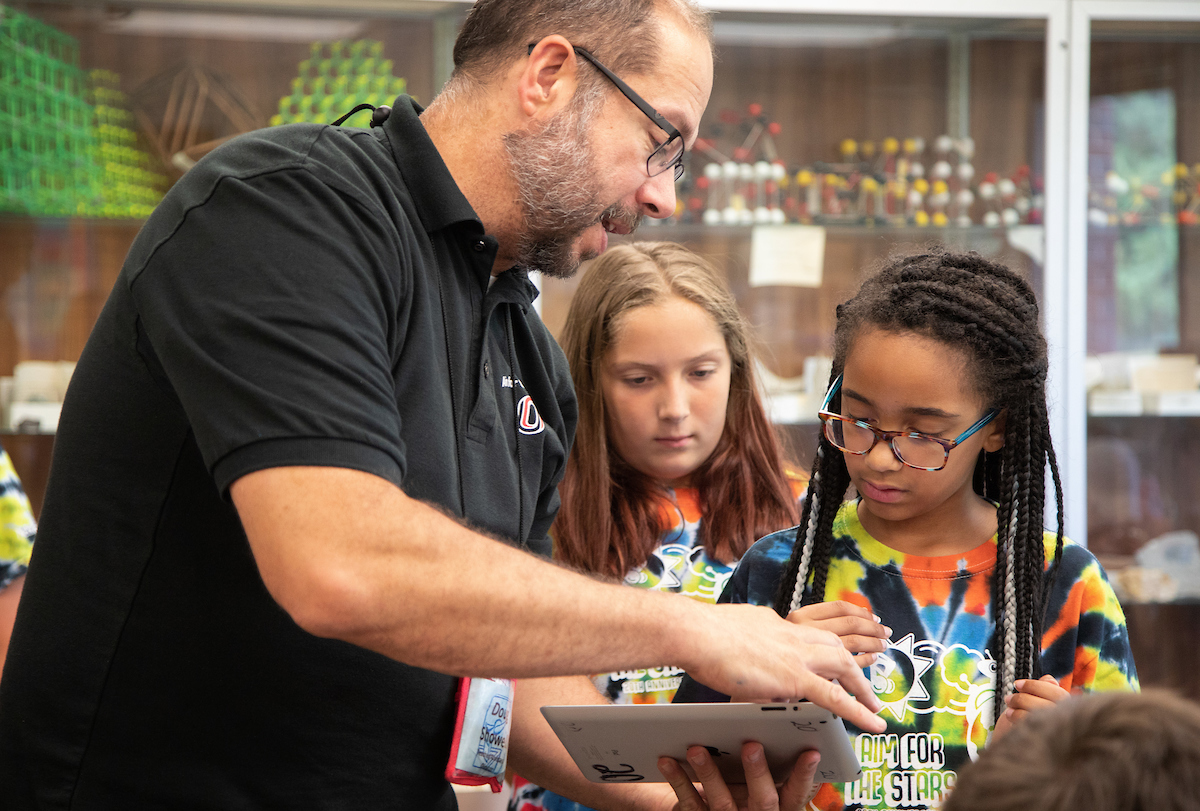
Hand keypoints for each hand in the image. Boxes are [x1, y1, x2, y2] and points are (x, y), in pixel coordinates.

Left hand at [658, 742, 820, 810]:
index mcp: (777, 805)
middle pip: (763, 800)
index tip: (812, 751)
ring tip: (696, 748)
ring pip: (722, 801)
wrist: (706, 810)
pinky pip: (689, 802)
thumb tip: (777, 710)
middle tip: (751, 744)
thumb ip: (770, 757)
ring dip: (709, 773)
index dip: (804, 775)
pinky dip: (678, 780)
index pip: (797, 793)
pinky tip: (667, 760)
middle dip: (758, 772)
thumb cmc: (740, 785)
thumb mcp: (762, 778)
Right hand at [682, 603, 885, 732]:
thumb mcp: (731, 629)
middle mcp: (792, 633)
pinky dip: (859, 710)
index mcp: (776, 622)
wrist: (697, 632)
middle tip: (862, 683)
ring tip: (874, 705)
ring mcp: (796, 654)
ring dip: (862, 686)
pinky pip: (836, 696)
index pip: (809, 635)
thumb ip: (745, 639)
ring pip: (843, 665)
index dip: (823, 649)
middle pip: (834, 645)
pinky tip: (873, 721)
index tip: (827, 658)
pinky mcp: (794, 677)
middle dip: (852, 663)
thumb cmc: (700, 632)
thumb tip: (741, 649)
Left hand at [991, 674, 1070, 739]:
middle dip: (1022, 697)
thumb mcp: (1041, 705)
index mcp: (1073, 712)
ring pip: (1037, 712)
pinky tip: (1009, 717)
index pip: (1056, 692)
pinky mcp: (1046, 744)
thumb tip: (1048, 679)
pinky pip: (1029, 723)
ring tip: (1008, 708)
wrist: (1026, 754)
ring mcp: (1059, 734)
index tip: (1017, 684)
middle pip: (1044, 702)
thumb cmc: (1035, 725)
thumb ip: (1047, 691)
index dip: (1035, 685)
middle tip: (1008, 698)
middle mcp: (1070, 723)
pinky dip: (1016, 717)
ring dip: (1018, 707)